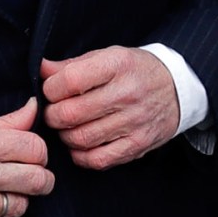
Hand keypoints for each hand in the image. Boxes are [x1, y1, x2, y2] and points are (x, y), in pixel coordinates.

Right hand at [0, 98, 53, 216]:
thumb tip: (35, 108)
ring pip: (20, 207)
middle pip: (38, 181)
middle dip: (42, 179)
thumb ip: (5, 122)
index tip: (32, 155)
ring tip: (4, 192)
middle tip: (34, 177)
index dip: (39, 152)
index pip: (36, 149)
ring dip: (18, 200)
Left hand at [40, 46, 180, 169]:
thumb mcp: (108, 57)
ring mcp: (135, 122)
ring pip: (80, 139)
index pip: (70, 81)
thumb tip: (41, 70)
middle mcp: (128, 93)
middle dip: (53, 115)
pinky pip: (97, 159)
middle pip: (70, 114)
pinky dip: (81, 155)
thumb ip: (72, 65)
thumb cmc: (135, 71)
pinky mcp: (138, 144)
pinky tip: (82, 144)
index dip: (51, 89)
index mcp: (118, 65)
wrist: (177, 89)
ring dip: (65, 136)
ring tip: (69, 127)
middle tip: (56, 112)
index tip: (53, 90)